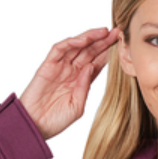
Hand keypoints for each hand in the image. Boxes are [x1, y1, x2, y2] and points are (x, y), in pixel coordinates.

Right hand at [20, 26, 119, 140]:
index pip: (97, 63)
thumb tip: (91, 67)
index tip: (121, 45)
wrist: (36, 126)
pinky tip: (84, 40)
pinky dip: (71, 42)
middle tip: (117, 33)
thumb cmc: (56, 120)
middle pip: (89, 52)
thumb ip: (85, 88)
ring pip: (76, 46)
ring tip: (104, 32)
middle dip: (102, 42)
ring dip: (90, 37)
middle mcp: (71, 72)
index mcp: (80, 82)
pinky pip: (59, 49)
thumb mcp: (77, 106)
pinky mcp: (48, 65)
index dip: (108, 54)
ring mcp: (59, 67)